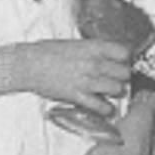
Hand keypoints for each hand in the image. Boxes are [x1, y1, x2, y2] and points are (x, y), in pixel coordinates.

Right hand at [0, 40, 129, 134]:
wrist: (28, 64)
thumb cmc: (48, 52)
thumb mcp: (76, 45)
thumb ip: (94, 51)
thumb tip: (108, 56)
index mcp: (95, 47)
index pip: (125, 52)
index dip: (126, 59)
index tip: (122, 62)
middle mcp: (95, 63)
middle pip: (125, 72)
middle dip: (123, 77)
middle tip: (117, 79)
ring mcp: (87, 80)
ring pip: (117, 89)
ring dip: (116, 92)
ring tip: (111, 92)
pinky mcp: (77, 96)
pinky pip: (101, 106)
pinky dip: (106, 109)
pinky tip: (105, 108)